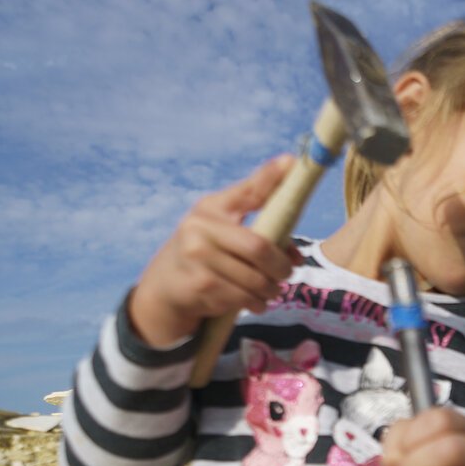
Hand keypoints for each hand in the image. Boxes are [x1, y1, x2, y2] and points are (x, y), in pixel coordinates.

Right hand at [130, 155, 300, 345]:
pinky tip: (254, 302)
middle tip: (287, 274)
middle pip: (259, 248)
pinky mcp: (199, 285)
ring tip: (271, 291)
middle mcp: (200, 227)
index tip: (292, 162)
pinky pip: (243, 298)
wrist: (167, 285)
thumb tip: (297, 256)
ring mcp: (197, 256)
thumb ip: (263, 233)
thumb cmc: (207, 253)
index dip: (270, 177)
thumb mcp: (226, 231)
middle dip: (281, 267)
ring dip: (271, 290)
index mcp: (212, 207)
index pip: (248, 190)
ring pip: (255, 279)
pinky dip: (256, 303)